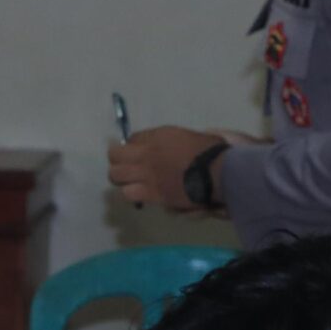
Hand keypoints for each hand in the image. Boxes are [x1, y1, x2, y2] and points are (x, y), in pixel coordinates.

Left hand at [106, 125, 226, 212]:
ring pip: (116, 176)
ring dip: (121, 179)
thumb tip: (163, 148)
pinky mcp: (150, 194)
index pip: (132, 138)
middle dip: (117, 159)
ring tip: (129, 181)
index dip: (132, 145)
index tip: (136, 150)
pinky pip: (129, 194)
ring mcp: (145, 175)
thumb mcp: (187, 136)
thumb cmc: (210, 151)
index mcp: (158, 136)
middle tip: (124, 164)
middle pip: (114, 155)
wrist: (216, 173)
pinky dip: (132, 193)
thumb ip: (169, 141)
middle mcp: (146, 154)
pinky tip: (140, 193)